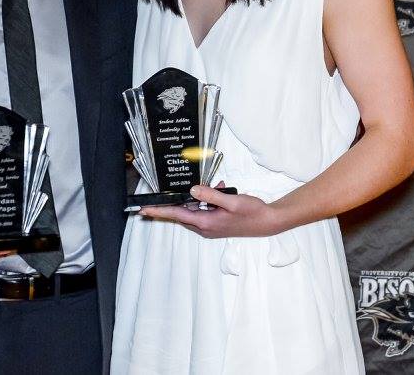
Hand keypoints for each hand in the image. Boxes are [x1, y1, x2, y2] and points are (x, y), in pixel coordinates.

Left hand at [139, 184, 289, 238]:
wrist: (268, 222)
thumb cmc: (252, 212)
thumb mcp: (231, 200)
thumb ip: (211, 195)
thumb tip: (192, 190)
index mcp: (206, 223)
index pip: (177, 215)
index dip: (160, 211)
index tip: (144, 210)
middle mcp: (205, 227)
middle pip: (182, 213)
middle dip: (173, 203)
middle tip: (158, 196)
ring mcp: (211, 227)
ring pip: (194, 210)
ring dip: (196, 198)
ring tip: (213, 187)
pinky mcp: (217, 224)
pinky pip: (204, 210)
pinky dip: (207, 200)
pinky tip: (219, 189)